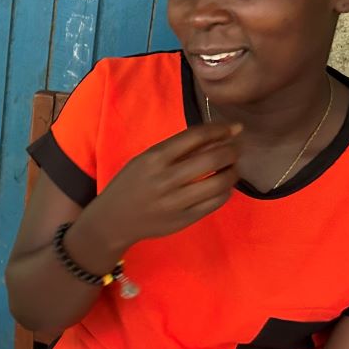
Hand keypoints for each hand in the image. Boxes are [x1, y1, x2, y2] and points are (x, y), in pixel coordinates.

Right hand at [82, 122, 240, 251]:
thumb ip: (177, 150)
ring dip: (232, 172)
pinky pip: (216, 202)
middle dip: (232, 151)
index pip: (196, 137)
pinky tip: (222, 187)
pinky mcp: (184, 219)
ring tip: (231, 169)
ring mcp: (175, 201)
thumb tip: (218, 136)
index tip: (234, 128)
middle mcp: (166, 179)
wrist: (114, 220)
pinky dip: (225, 191)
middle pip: (214, 158)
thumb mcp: (146, 160)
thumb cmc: (131, 184)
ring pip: (220, 182)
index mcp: (154, 158)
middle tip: (234, 151)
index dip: (221, 130)